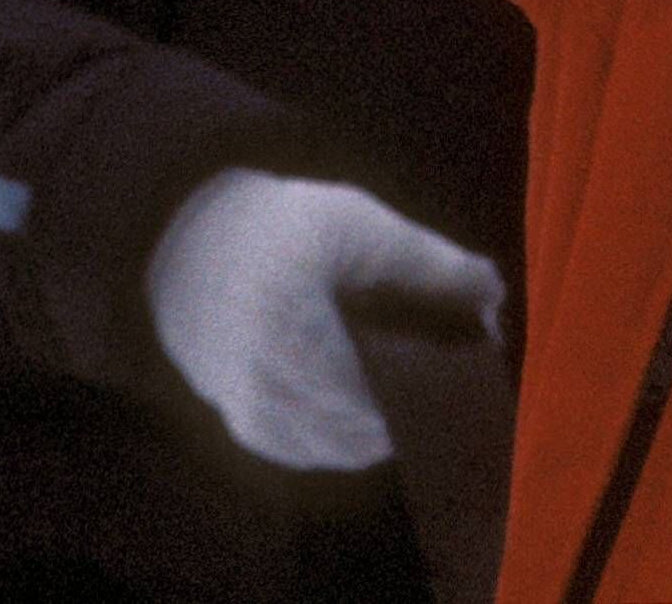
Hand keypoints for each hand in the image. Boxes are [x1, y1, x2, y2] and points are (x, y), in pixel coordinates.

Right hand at [146, 167, 502, 473]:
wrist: (177, 233)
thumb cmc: (273, 222)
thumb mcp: (352, 221)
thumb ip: (428, 261)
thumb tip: (494, 295)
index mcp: (290, 329)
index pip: (397, 391)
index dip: (439, 379)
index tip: (456, 352)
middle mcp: (264, 383)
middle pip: (377, 424)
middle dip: (414, 401)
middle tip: (429, 363)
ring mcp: (250, 409)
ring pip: (348, 446)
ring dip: (380, 422)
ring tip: (390, 376)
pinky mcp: (242, 423)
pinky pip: (314, 450)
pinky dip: (341, 432)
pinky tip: (351, 397)